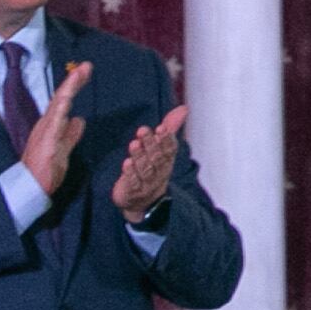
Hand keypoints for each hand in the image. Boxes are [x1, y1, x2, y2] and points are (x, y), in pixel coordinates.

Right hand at [22, 61, 92, 196]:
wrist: (31, 187)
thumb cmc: (45, 170)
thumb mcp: (64, 148)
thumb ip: (72, 134)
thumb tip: (80, 119)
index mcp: (52, 125)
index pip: (64, 101)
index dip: (74, 86)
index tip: (84, 71)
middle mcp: (47, 124)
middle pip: (61, 98)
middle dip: (73, 81)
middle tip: (86, 66)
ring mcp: (46, 132)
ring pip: (57, 106)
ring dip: (68, 89)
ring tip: (78, 74)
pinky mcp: (46, 143)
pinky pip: (54, 124)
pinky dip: (60, 110)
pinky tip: (66, 99)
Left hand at [112, 104, 188, 224]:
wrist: (142, 201)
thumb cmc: (152, 168)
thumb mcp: (161, 148)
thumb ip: (170, 128)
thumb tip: (184, 108)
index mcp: (167, 161)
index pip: (170, 149)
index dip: (166, 139)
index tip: (161, 127)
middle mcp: (159, 172)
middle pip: (157, 158)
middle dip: (150, 144)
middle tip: (143, 131)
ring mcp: (147, 183)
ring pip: (145, 169)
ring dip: (140, 156)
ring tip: (134, 144)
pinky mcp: (133, 192)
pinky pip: (133, 183)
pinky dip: (130, 174)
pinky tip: (127, 164)